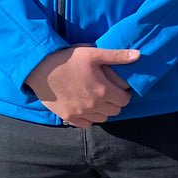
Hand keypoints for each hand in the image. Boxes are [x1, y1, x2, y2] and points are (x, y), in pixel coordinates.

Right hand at [25, 46, 140, 126]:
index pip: (125, 100)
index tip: (118, 87)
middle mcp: (93, 105)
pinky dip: (89, 117)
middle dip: (115, 102)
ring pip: (102, 118)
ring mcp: (80, 113)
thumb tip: (138, 55)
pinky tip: (86, 106)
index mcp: (102, 90)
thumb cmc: (67, 59)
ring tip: (98, 98)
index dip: (124, 93)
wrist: (39, 68)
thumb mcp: (93, 53)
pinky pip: (86, 124)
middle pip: (115, 110)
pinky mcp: (68, 117)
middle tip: (108, 92)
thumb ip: (117, 56)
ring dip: (104, 110)